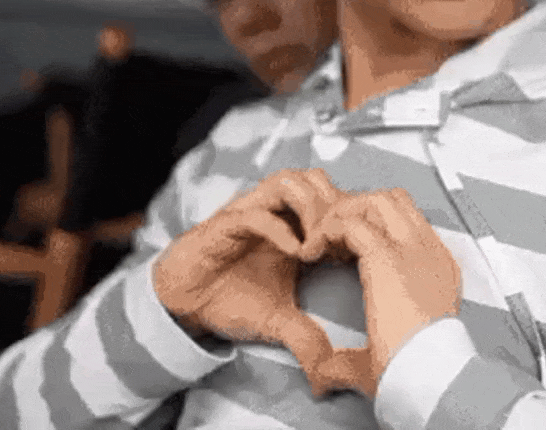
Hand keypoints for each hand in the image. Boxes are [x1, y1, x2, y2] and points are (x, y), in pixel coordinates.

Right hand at [153, 168, 341, 383]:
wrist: (184, 306)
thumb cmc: (230, 301)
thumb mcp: (278, 321)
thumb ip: (306, 335)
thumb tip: (329, 365)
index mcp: (293, 228)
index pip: (332, 199)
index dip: (350, 218)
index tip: (361, 251)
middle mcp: (274, 213)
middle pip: (316, 179)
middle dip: (334, 207)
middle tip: (341, 243)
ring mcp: (251, 214)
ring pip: (289, 182)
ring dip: (310, 209)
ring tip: (317, 246)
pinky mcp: (226, 224)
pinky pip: (257, 213)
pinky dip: (281, 228)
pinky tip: (295, 253)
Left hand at [300, 189, 461, 396]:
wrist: (428, 379)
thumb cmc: (412, 376)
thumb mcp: (384, 357)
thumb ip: (349, 359)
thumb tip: (320, 378)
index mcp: (437, 270)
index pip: (407, 223)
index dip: (372, 228)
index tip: (343, 253)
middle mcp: (428, 251)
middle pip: (392, 200)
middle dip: (356, 210)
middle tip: (327, 239)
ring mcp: (412, 249)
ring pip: (374, 201)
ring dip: (341, 213)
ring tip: (317, 241)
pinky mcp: (387, 256)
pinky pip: (349, 222)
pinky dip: (325, 231)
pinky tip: (308, 254)